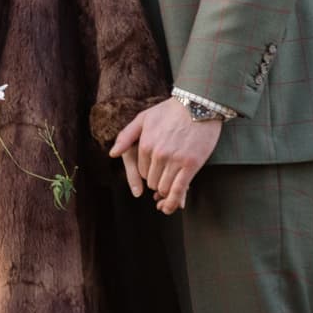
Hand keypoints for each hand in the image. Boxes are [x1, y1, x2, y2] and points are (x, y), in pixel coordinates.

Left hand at [109, 98, 222, 214]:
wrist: (199, 103)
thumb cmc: (171, 110)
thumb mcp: (144, 118)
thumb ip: (126, 136)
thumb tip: (113, 154)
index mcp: (145, 145)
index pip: (141, 172)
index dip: (149, 172)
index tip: (159, 167)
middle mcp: (157, 155)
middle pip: (152, 182)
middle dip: (158, 181)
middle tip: (169, 173)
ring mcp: (174, 161)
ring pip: (164, 188)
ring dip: (166, 190)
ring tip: (174, 181)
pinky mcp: (190, 165)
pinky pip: (178, 190)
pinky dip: (172, 202)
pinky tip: (170, 208)